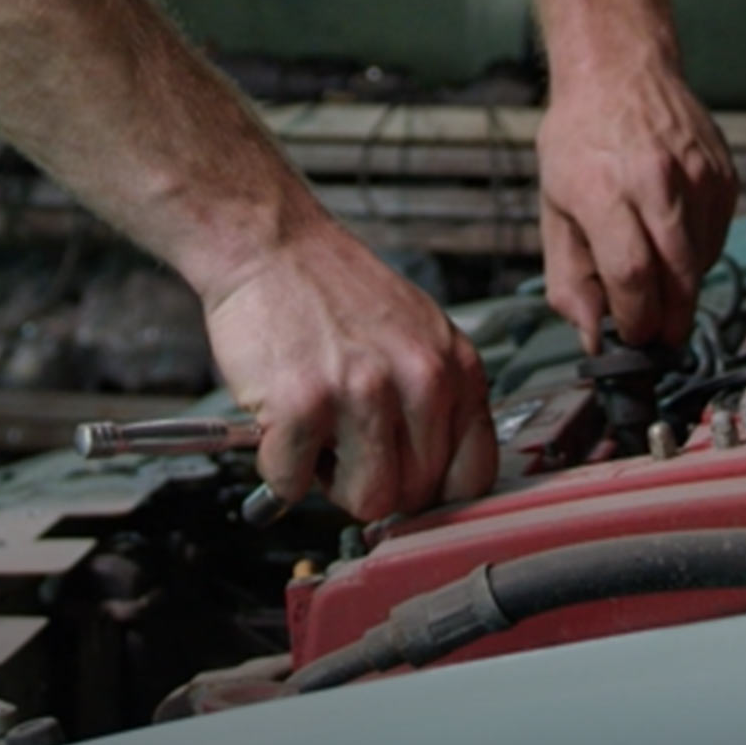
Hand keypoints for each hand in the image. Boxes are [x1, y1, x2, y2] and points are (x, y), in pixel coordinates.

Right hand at [202, 223, 496, 520]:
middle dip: (375, 484)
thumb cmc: (334, 289)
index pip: (474, 475)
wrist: (271, 244)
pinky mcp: (302, 405)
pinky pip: (295, 483)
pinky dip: (278, 467)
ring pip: (366, 501)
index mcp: (457, 367)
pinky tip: (279, 427)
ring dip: (331, 482)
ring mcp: (363, 393)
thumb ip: (436, 401)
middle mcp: (420, 380)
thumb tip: (436, 481)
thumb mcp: (418, 334)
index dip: (435, 495)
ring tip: (317, 438)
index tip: (407, 489)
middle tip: (346, 449)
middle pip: (417, 495)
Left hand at [536, 64, 738, 349]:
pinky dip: (697, 258)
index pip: (631, 274)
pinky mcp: (723, 176)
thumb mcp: (553, 208)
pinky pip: (717, 240)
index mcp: (603, 188)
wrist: (619, 71)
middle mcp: (654, 180)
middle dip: (668, 321)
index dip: (635, 320)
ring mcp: (697, 176)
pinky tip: (672, 245)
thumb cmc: (581, 138)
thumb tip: (591, 333)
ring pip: (702, 263)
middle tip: (656, 336)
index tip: (630, 335)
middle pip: (677, 276)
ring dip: (682, 291)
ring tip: (657, 282)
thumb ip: (568, 278)